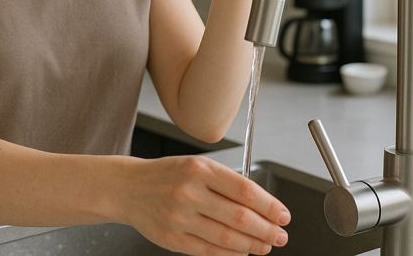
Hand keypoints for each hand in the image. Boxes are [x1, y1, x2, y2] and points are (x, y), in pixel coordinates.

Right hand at [120, 155, 289, 254]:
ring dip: (253, 244)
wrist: (129, 188)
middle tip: (280, 234)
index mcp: (199, 169)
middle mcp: (190, 192)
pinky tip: (242, 251)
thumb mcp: (196, 165)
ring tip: (265, 244)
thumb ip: (225, 182)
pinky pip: (210, 251)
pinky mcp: (173, 239)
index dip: (269, 206)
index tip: (283, 214)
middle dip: (267, 229)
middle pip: (240, 217)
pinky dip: (231, 253)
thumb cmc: (167, 175)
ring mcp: (180, 218)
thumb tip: (262, 205)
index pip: (244, 190)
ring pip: (227, 238)